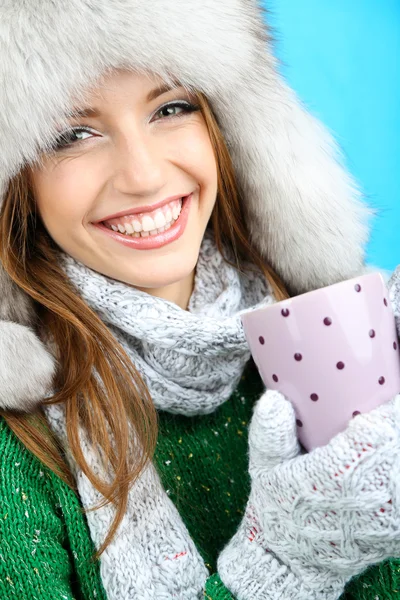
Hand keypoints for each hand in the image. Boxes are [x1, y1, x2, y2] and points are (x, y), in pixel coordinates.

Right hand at [218, 389, 399, 599]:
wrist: (293, 561)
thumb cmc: (279, 509)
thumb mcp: (265, 470)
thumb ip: (271, 435)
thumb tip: (274, 399)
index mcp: (336, 479)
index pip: (376, 437)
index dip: (389, 412)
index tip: (390, 395)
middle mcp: (370, 501)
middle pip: (397, 451)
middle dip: (397, 426)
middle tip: (393, 405)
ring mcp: (391, 520)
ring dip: (398, 449)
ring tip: (394, 426)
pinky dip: (398, 469)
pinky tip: (393, 456)